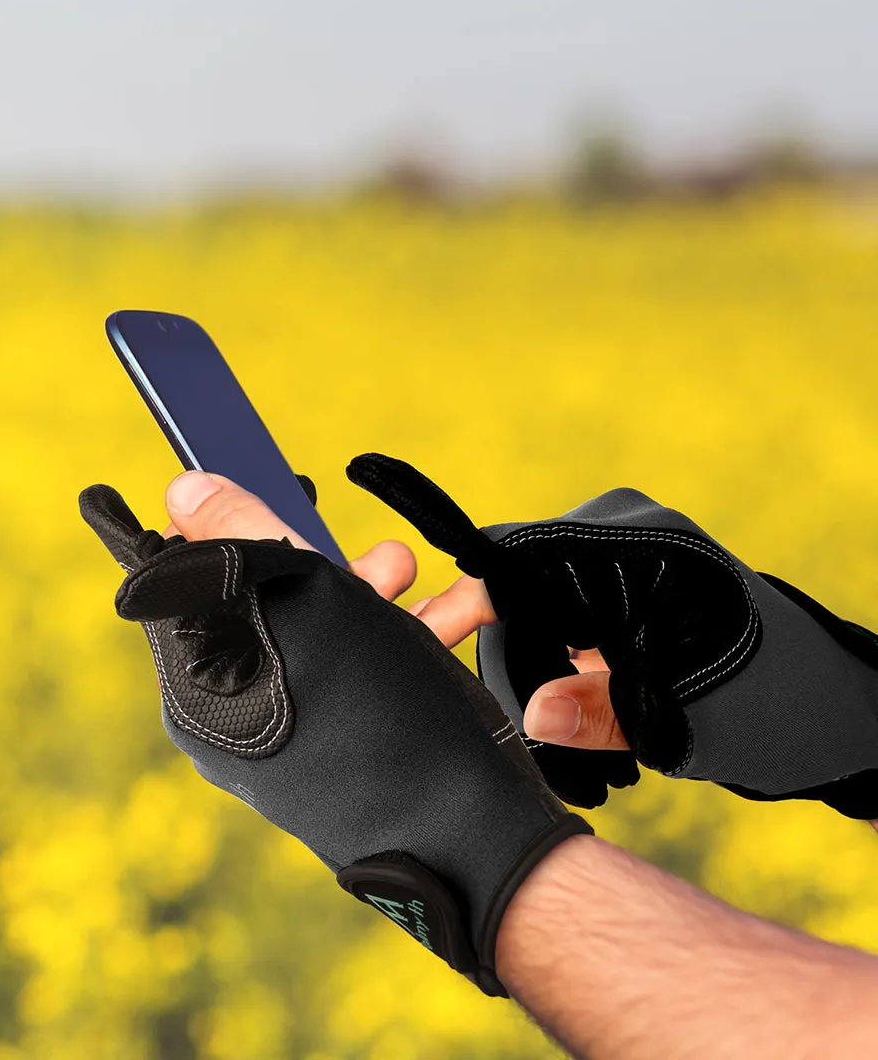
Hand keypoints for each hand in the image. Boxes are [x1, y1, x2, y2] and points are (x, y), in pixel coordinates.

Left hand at [79, 463, 592, 996]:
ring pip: (313, 639)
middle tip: (367, 547)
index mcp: (196, 685)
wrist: (477, 840)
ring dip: (368, 595)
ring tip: (414, 572)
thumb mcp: (307, 599)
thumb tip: (180, 487)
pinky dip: (391, 643)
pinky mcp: (333, 758)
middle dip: (319, 560)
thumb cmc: (383, 713)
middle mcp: (228, 720)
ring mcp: (280, 744)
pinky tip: (447, 617)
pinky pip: (348, 680)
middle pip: (255, 607)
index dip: (218, 526)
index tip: (261, 490)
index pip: (179, 583)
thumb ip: (239, 535)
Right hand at [343, 452, 877, 819]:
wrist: (830, 709)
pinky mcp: (620, 590)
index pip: (530, 550)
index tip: (426, 629)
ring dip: (521, 656)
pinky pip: (558, 612)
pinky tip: (549, 707)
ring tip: (525, 721)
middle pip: (522, 575)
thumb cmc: (776, 705)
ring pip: (534, 599)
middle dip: (494, 637)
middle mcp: (627, 537)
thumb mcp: (690, 717)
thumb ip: (608, 713)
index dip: (473, 591)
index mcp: (644, 543)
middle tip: (466, 698)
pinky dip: (546, 658)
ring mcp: (623, 561)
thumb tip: (533, 716)